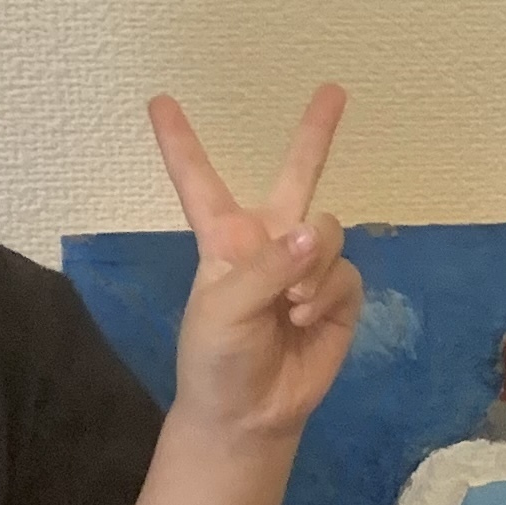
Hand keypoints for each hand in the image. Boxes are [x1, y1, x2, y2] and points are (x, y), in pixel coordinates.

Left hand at [153, 84, 362, 448]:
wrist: (249, 414)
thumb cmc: (216, 358)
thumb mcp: (223, 309)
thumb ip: (267, 267)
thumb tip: (315, 233)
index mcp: (225, 238)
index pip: (199, 180)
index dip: (179, 141)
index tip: (159, 100)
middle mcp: (269, 241)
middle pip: (297, 175)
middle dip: (316, 133)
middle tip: (334, 90)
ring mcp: (307, 265)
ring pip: (329, 230)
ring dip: (313, 266)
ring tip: (290, 307)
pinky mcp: (339, 294)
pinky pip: (347, 271)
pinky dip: (327, 292)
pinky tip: (305, 318)